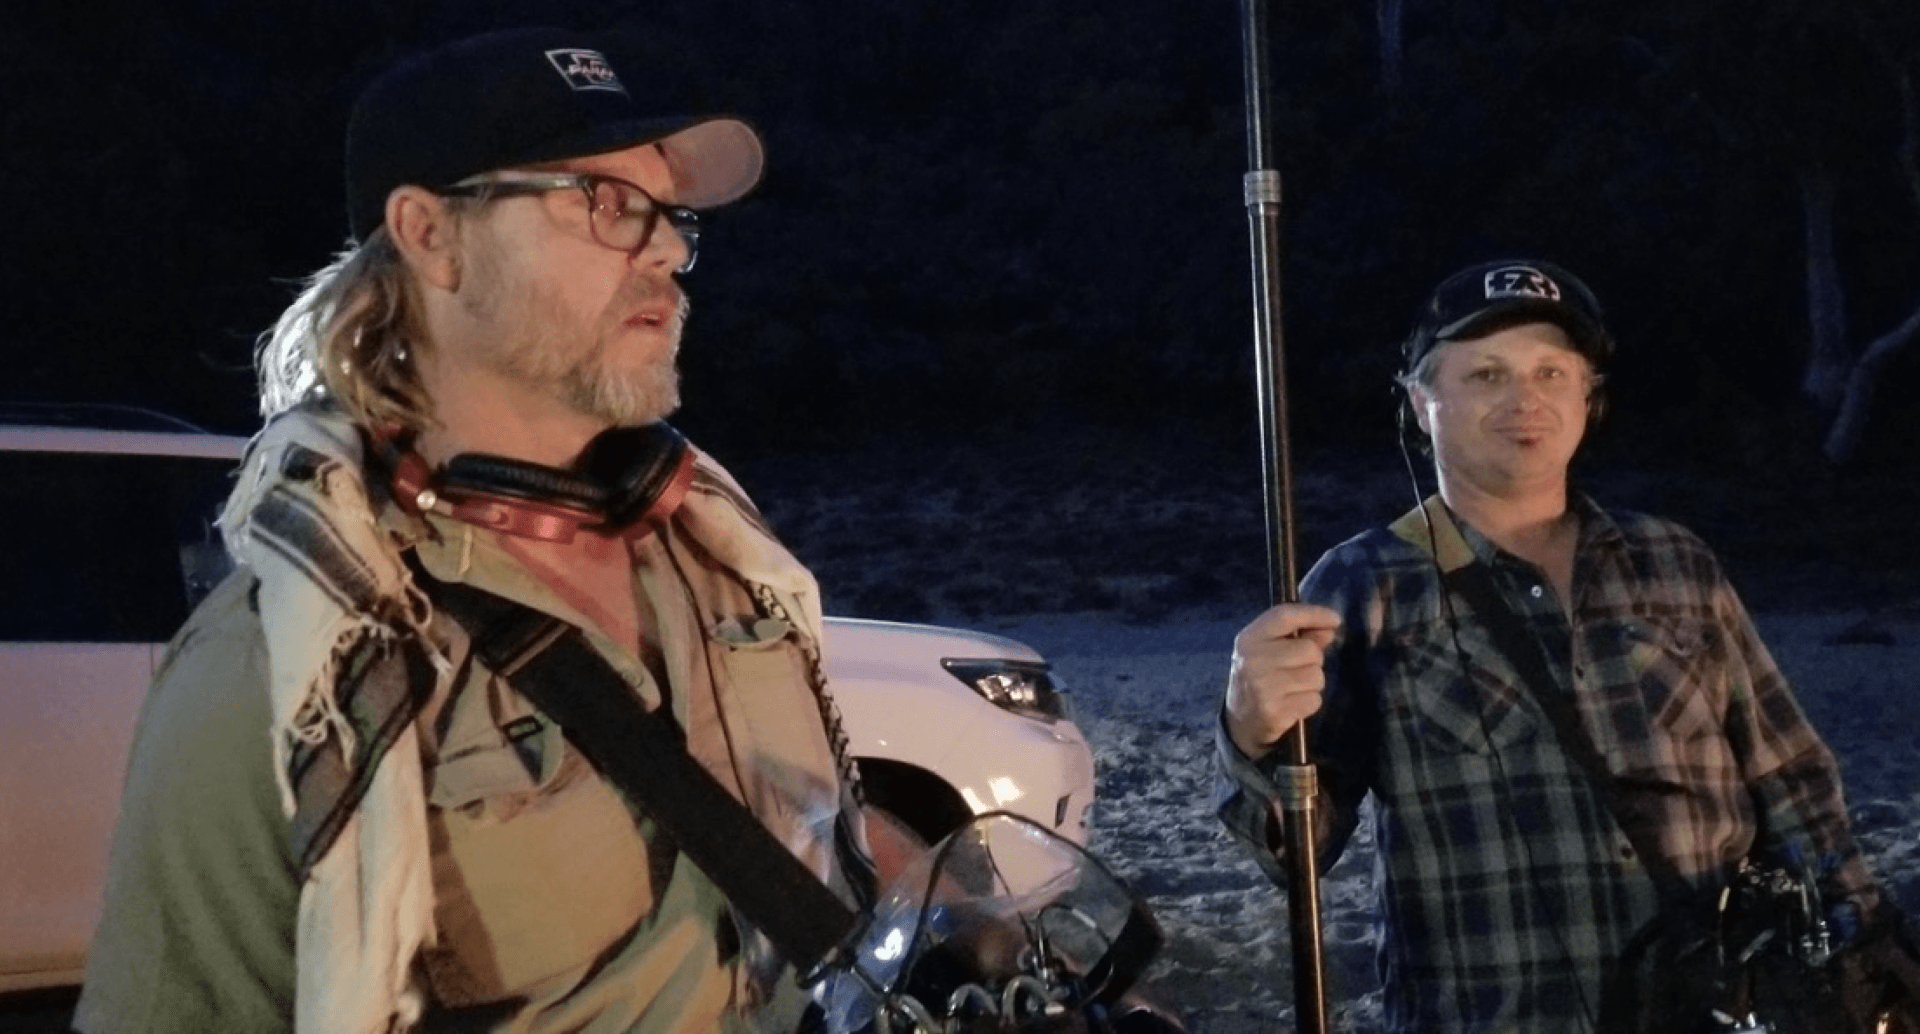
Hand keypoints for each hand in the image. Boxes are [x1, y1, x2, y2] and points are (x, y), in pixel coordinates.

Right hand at [1223, 602, 1340, 759]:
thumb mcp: (1271, 650)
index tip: (1335, 619)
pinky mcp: (1274, 711)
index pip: (1285, 616)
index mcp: (1249, 639)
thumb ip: (1302, 636)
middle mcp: (1253, 660)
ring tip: (1293, 688)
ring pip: (1316, 676)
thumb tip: (1330, 626)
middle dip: (1314, 660)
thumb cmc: (1261, 678)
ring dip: (1312, 683)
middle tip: (1297, 669)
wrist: (1241, 721)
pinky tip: (1292, 704)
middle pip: (1310, 650)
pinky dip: (1309, 702)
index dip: (1314, 614)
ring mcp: (1263, 687)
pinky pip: (1314, 700)